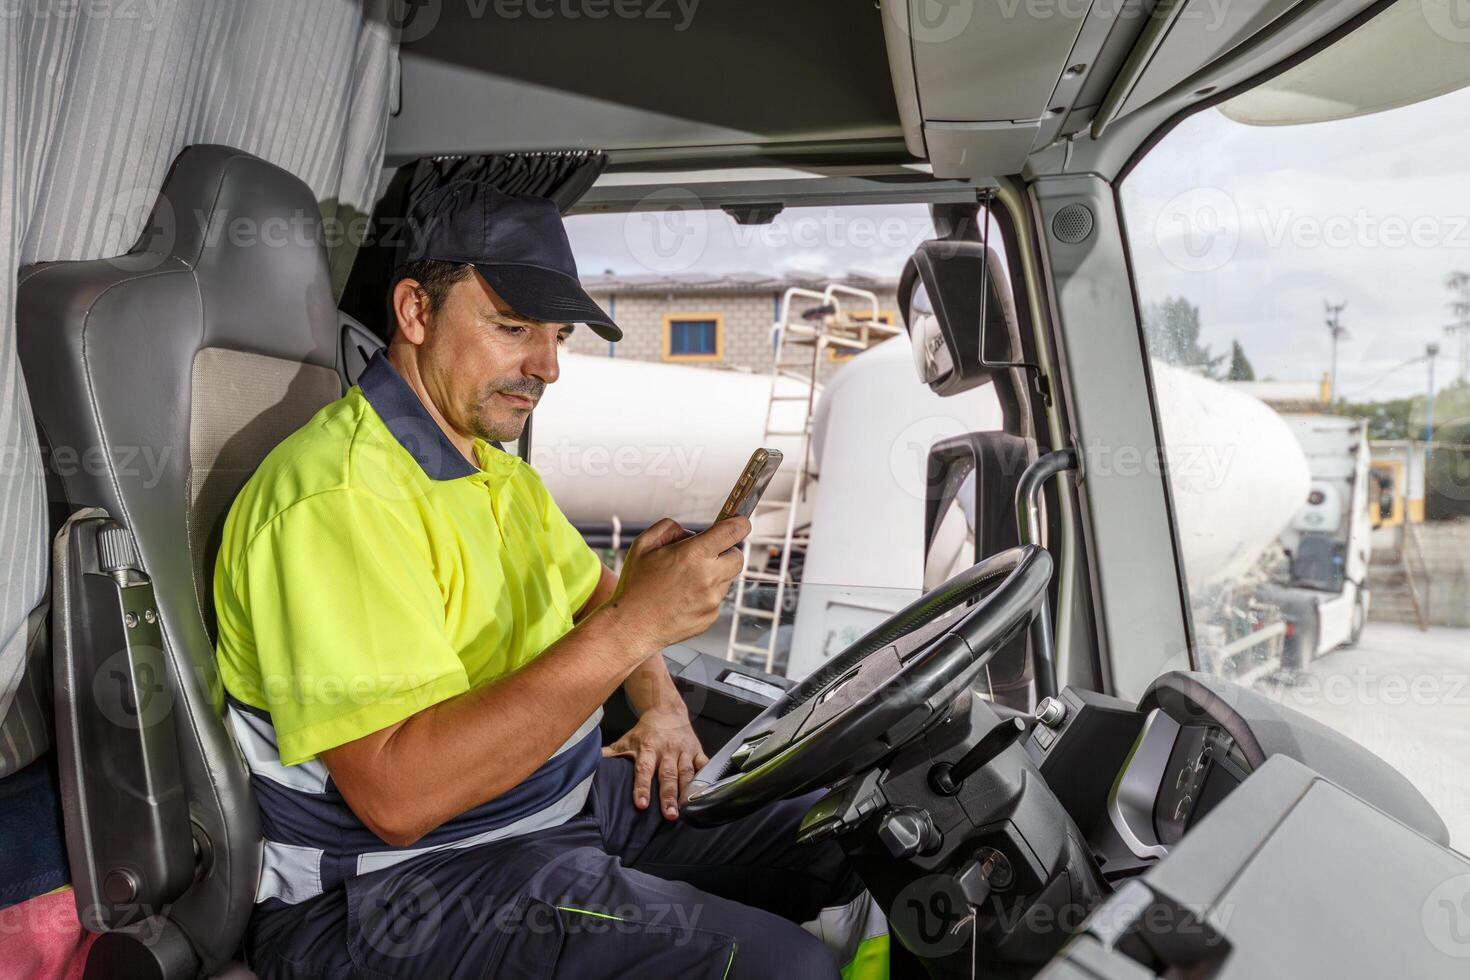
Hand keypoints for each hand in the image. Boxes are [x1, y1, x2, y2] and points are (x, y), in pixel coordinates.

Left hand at [602, 706, 708, 819]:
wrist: (667, 710)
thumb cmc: (645, 732)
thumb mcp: (626, 740)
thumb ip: (610, 755)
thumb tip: (587, 763)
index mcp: (648, 748)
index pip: (644, 769)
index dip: (642, 786)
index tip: (641, 804)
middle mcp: (667, 750)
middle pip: (667, 775)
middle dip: (669, 795)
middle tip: (670, 815)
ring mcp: (684, 750)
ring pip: (686, 773)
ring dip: (686, 792)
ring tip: (686, 810)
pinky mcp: (697, 750)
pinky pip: (703, 765)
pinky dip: (706, 778)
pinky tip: (706, 793)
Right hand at [608, 517, 750, 648]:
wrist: (632, 625)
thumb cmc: (635, 585)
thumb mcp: (643, 544)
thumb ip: (669, 528)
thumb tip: (690, 532)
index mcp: (694, 554)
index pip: (733, 532)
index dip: (740, 524)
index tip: (740, 522)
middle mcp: (708, 577)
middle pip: (738, 558)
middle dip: (726, 552)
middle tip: (706, 555)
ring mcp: (712, 600)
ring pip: (726, 580)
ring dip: (713, 576)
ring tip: (684, 582)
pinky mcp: (710, 617)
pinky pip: (716, 599)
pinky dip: (705, 596)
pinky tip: (682, 599)